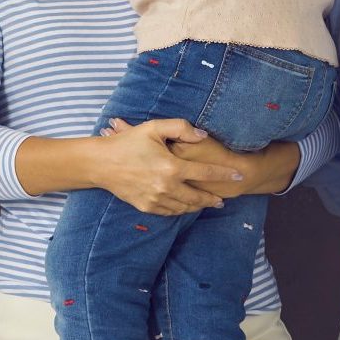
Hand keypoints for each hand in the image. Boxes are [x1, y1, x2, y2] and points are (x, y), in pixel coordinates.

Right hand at [89, 117, 245, 215]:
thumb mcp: (153, 127)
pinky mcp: (146, 207)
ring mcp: (156, 199)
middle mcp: (166, 187)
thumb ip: (181, 128)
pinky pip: (170, 212)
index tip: (239, 175)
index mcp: (171, 167)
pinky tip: (185, 206)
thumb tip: (203, 135)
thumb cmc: (127, 142)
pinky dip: (181, 209)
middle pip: (198, 196)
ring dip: (197, 205)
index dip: (225, 174)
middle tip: (223, 199)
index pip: (206, 172)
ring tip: (207, 203)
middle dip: (213, 198)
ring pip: (185, 207)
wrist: (100, 164)